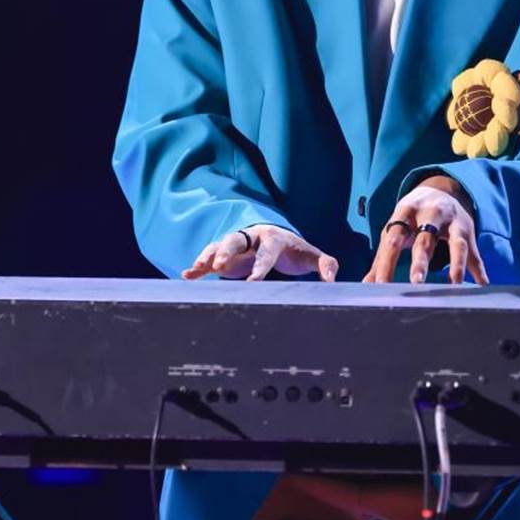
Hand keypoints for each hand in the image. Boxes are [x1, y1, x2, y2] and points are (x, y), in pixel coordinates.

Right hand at [181, 224, 338, 282]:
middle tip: (220, 266)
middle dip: (228, 251)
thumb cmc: (294, 251)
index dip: (261, 266)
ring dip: (208, 256)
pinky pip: (210, 257)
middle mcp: (252, 237)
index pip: (267, 251)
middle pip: (237, 240)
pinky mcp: (226, 253)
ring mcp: (237, 244)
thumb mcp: (311, 256)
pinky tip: (187, 276)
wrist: (278, 239)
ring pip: (220, 245)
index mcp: (273, 237)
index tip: (255, 282)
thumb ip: (325, 265)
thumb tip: (332, 280)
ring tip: (196, 270)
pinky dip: (198, 266)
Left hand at [362, 177, 489, 285]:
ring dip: (455, 263)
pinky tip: (481, 285)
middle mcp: (430, 213)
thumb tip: (365, 285)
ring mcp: (452, 220)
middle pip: (425, 237)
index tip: (381, 285)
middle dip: (421, 260)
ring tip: (454, 284)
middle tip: (416, 281)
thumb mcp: (396, 230)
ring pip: (456, 243)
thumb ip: (382, 258)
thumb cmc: (411, 218)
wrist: (440, 191)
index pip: (394, 239)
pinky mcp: (468, 230)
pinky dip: (478, 269)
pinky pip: (473, 252)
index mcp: (405, 212)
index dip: (387, 262)